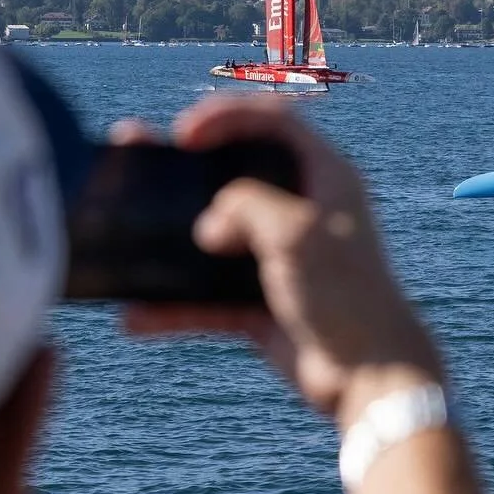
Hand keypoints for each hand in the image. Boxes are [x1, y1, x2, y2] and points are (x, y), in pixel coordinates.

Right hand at [120, 97, 441, 426]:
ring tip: (123, 224)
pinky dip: (174, 306)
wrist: (370, 378)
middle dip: (186, 166)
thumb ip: (246, 206)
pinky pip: (208, 298)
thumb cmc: (346, 295)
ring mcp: (281, 259)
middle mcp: (303, 211)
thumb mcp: (296, 233)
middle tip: (142, 153)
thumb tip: (208, 226)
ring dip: (170, 236)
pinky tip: (137, 316)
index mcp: (326, 178)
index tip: (185, 132)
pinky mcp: (264, 304)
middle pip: (235, 174)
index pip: (274, 122)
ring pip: (215, 237)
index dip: (227, 115)